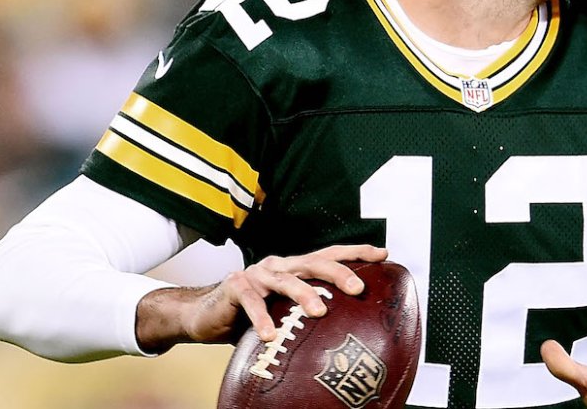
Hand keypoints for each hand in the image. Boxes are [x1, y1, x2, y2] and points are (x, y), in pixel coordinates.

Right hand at [135, 244, 387, 352]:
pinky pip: (252, 302)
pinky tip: (271, 335)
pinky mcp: (236, 287)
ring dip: (304, 295)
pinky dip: (262, 319)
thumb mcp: (283, 312)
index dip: (356, 252)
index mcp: (294, 267)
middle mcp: (279, 265)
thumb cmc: (249, 315)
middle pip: (314, 262)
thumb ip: (305, 314)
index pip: (330, 255)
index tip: (383, 253)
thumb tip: (346, 331)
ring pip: (286, 280)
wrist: (202, 314)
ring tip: (319, 312)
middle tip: (358, 288)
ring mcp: (257, 274)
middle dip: (339, 273)